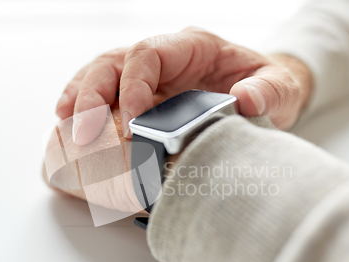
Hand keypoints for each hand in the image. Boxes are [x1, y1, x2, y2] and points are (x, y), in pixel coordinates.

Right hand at [56, 27, 311, 145]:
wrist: (263, 94)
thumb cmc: (267, 86)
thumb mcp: (280, 87)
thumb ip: (268, 91)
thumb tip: (247, 101)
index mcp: (193, 46)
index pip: (149, 54)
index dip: (135, 83)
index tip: (136, 120)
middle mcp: (163, 58)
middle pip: (114, 62)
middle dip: (93, 93)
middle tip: (84, 130)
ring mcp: (149, 77)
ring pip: (101, 76)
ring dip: (80, 99)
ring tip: (68, 127)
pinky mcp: (142, 97)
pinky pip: (106, 97)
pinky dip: (86, 110)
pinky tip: (72, 128)